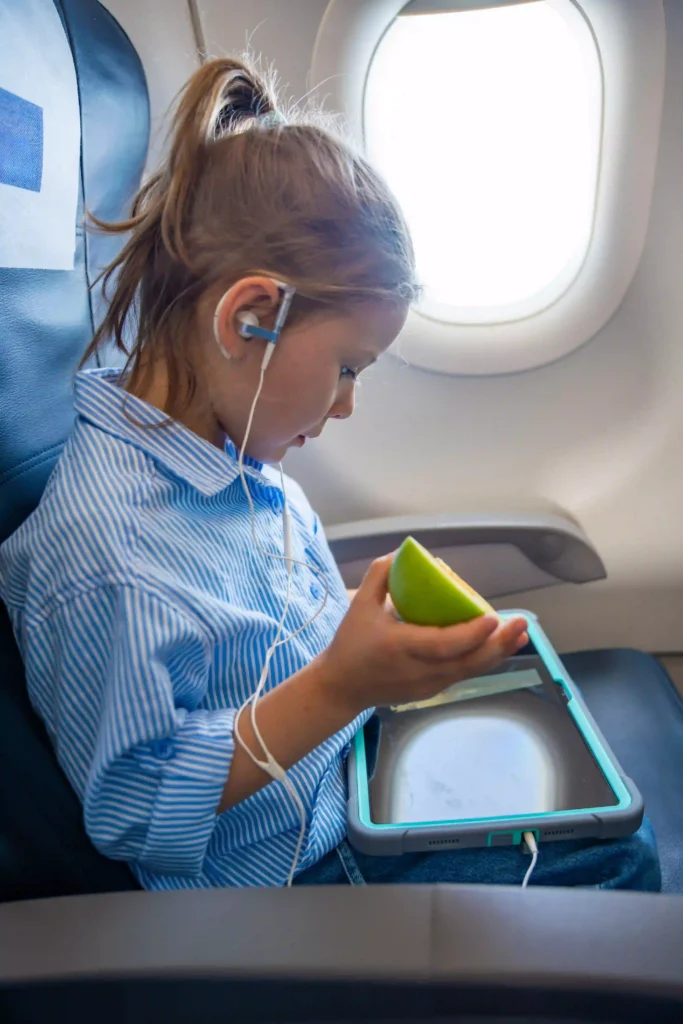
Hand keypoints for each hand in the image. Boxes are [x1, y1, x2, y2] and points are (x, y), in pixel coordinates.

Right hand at [323, 554, 527, 715]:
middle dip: (500, 644)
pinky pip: (465, 674)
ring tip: (522, 633)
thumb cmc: (351, 642)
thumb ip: (380, 574)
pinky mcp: (434, 691)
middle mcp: (420, 670)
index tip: (493, 617)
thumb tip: (406, 553)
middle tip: (522, 624)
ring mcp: (429, 685)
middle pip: (469, 661)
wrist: (342, 687)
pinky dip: (485, 660)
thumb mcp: (359, 603)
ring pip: (472, 670)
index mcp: (401, 647)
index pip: (444, 644)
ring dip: (499, 652)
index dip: (471, 633)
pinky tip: (501, 646)